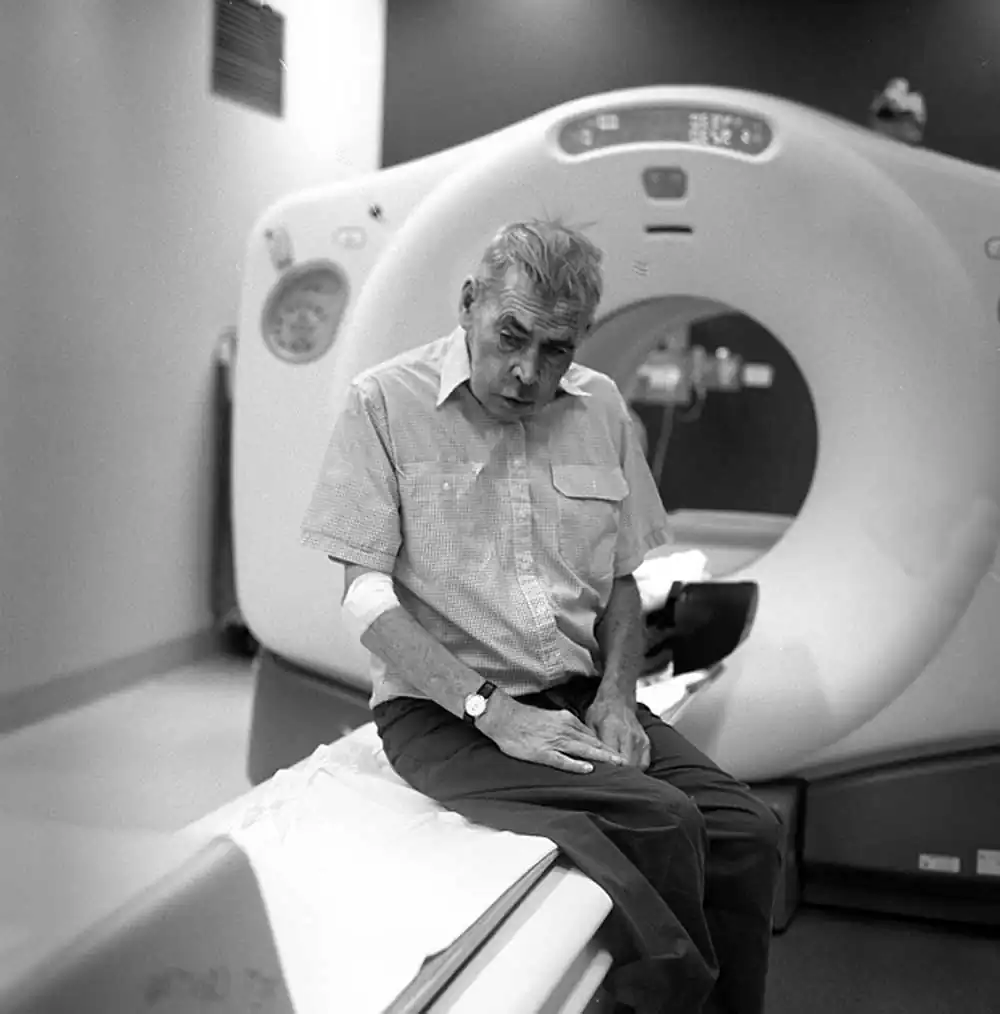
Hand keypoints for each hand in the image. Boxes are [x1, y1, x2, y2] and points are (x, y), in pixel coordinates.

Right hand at [479, 695, 627, 774]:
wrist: (504, 717)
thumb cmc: (523, 719)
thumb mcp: (549, 717)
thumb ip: (563, 725)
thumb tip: (576, 735)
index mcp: (566, 720)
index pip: (590, 734)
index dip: (604, 744)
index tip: (616, 753)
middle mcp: (564, 729)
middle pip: (592, 742)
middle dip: (609, 752)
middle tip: (624, 762)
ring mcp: (554, 741)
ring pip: (583, 750)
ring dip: (601, 758)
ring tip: (615, 765)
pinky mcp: (543, 753)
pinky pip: (564, 760)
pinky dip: (577, 765)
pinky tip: (589, 769)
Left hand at [585, 692, 650, 769]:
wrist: (618, 699)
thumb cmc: (601, 712)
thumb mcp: (590, 723)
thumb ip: (591, 743)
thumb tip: (590, 762)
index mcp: (611, 728)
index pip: (612, 757)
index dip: (608, 769)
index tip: (602, 776)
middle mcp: (628, 735)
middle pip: (627, 765)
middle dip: (619, 774)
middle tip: (609, 780)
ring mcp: (639, 739)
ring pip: (638, 766)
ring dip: (628, 773)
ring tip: (618, 776)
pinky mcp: (646, 742)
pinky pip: (644, 762)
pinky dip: (637, 768)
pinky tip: (628, 769)